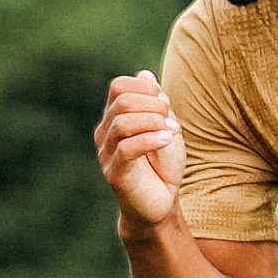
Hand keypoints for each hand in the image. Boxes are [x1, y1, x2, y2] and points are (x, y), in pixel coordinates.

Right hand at [96, 73, 184, 229]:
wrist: (161, 203)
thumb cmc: (163, 166)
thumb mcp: (165, 127)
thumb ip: (156, 103)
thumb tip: (145, 74)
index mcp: (115, 119)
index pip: (118, 87)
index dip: (144, 87)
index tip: (165, 102)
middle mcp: (105, 134)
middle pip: (121, 101)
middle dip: (152, 104)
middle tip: (171, 118)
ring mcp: (106, 153)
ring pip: (122, 123)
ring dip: (153, 122)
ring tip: (172, 131)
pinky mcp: (114, 173)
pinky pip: (126, 148)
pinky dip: (150, 139)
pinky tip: (167, 140)